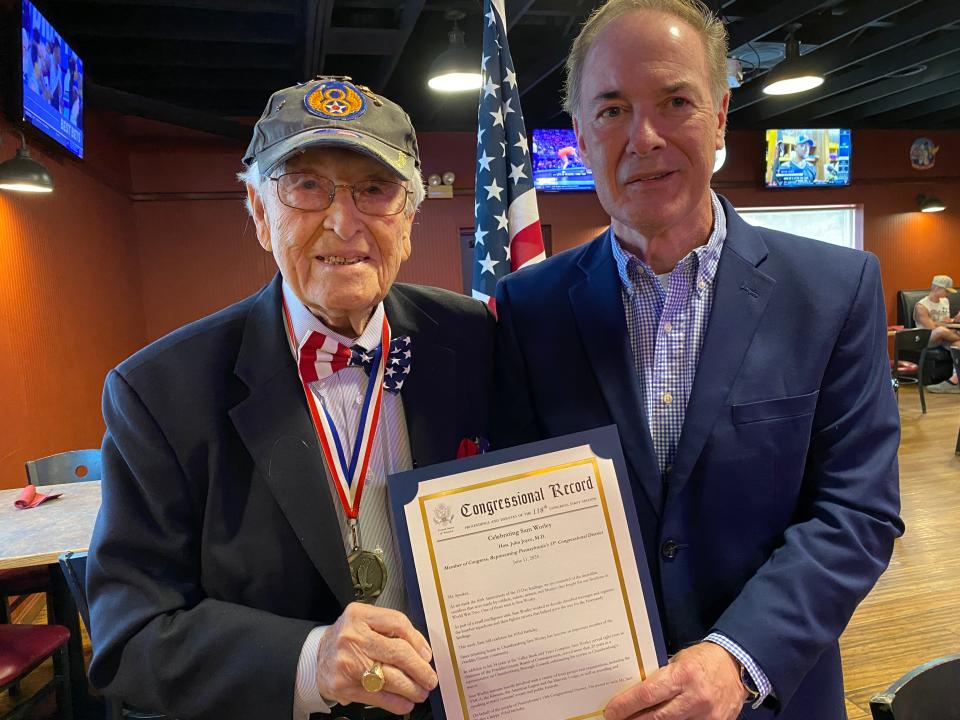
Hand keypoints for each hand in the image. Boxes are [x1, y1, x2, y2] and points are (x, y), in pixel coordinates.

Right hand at [315, 602, 437, 713]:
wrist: (316, 656)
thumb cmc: (348, 638)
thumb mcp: (366, 622)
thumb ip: (392, 629)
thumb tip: (422, 652)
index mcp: (360, 615)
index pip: (397, 623)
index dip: (418, 641)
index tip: (427, 655)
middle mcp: (352, 637)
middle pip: (397, 653)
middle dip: (420, 670)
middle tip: (430, 678)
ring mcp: (347, 662)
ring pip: (390, 678)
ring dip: (411, 688)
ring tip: (420, 692)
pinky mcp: (344, 686)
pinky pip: (377, 696)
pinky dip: (395, 702)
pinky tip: (405, 703)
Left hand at [603, 642, 747, 719]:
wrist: (736, 664)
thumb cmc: (702, 659)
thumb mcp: (678, 661)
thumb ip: (661, 679)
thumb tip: (636, 694)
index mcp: (683, 675)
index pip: (647, 694)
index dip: (625, 705)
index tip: (611, 711)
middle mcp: (694, 697)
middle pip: (656, 716)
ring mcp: (706, 714)